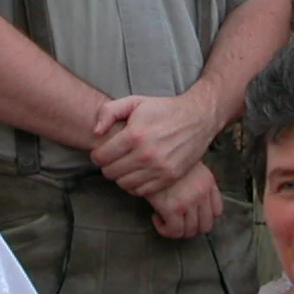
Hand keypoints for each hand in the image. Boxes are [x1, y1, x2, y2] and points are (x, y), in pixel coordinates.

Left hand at [90, 91, 217, 197]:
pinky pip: (141, 191)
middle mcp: (146, 154)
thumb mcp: (134, 102)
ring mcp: (159, 168)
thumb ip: (108, 112)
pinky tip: (138, 173)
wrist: (198, 118)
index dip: (97, 154)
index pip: (101, 157)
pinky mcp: (169, 177)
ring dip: (121, 176)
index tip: (103, 151)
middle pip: (110, 173)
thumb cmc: (163, 109)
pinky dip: (135, 185)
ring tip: (126, 165)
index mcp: (135, 135)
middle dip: (108, 166)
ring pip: (124, 184)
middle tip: (114, 158)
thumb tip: (96, 132)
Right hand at [147, 164, 222, 239]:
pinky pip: (174, 231)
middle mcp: (202, 193)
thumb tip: (190, 198)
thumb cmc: (163, 157)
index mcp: (208, 182)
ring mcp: (189, 202)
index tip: (190, 215)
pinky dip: (165, 230)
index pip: (217, 211)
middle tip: (178, 222)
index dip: (203, 218)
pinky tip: (156, 217)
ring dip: (177, 230)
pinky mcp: (172, 208)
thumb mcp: (187, 164)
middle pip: (205, 225)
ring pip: (190, 231)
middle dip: (191, 228)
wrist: (150, 153)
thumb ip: (195, 180)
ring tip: (165, 220)